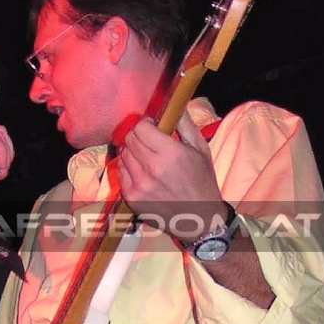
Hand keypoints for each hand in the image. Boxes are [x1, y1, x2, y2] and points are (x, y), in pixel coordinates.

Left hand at [118, 112, 224, 238]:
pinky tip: (142, 171)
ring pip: (123, 155)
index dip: (145, 123)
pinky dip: (128, 167)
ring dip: (132, 151)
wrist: (200, 219)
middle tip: (148, 140)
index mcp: (170, 154)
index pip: (140, 128)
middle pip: (129, 140)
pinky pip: (120, 172)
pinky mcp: (131, 197)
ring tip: (146, 157)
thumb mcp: (201, 150)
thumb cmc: (202, 182)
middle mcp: (151, 168)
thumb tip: (174, 104)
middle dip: (137, 136)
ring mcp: (139, 184)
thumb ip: (185, 124)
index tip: (152, 126)